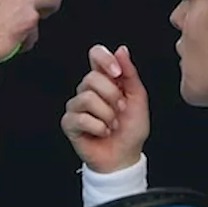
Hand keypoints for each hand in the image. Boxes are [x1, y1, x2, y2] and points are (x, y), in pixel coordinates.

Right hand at [61, 45, 149, 172]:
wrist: (125, 156)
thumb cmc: (131, 129)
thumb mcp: (138, 98)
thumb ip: (129, 73)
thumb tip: (121, 50)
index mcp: (104, 80)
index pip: (95, 54)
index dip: (104, 60)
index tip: (117, 74)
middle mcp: (87, 90)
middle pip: (91, 78)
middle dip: (112, 97)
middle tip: (120, 111)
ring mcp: (76, 106)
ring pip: (87, 98)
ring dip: (107, 115)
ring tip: (112, 124)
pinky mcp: (69, 123)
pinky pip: (80, 118)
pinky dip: (99, 127)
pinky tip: (102, 132)